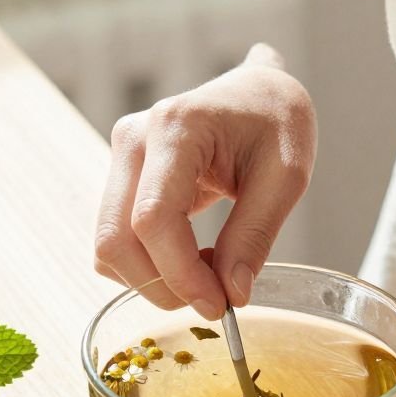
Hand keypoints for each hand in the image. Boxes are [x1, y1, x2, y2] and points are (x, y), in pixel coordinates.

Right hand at [94, 42, 316, 318]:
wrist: (259, 91)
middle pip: (116, 240)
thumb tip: (231, 294)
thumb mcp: (286, 176)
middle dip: (162, 286)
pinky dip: (148, 266)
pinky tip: (190, 256)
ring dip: (154, 280)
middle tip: (216, 300)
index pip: (153, 218)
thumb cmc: (277, 120)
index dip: (180, 274)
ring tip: (210, 271)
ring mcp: (120, 158)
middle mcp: (133, 139)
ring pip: (109, 247)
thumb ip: (255, 235)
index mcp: (175, 127)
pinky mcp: (121, 178)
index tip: (219, 305)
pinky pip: (116, 240)